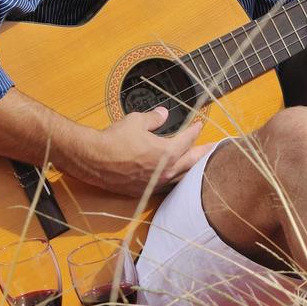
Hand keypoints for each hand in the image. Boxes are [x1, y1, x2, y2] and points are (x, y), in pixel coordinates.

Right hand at [71, 108, 209, 196]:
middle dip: (203, 153)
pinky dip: (175, 180)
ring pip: (181, 178)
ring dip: (191, 170)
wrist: (94, 159)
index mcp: (167, 152)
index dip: (195, 131)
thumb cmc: (115, 138)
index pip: (187, 140)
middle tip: (212, 148)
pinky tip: (175, 178)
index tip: (199, 125)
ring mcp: (155, 183)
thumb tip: (163, 114)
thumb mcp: (136, 121)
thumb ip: (154, 119)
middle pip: (191, 162)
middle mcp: (165, 171)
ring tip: (198, 164)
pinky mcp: (144, 191)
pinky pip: (166, 186)